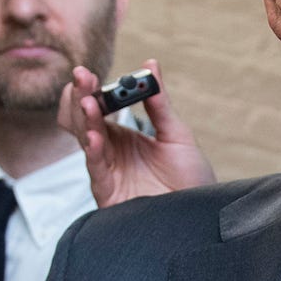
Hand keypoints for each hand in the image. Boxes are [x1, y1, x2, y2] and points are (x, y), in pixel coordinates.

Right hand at [59, 61, 214, 207]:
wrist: (200, 214)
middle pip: (84, 119)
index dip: (90, 89)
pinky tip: (95, 136)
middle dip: (80, 97)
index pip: (96, 107)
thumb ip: (160, 103)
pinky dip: (94, 150)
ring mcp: (108, 171)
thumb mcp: (177, 134)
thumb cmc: (190, 179)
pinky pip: (95, 169)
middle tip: (82, 77)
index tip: (86, 72)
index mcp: (123, 136)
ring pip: (85, 139)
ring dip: (84, 119)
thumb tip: (150, 66)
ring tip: (88, 101)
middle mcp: (110, 152)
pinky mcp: (108, 193)